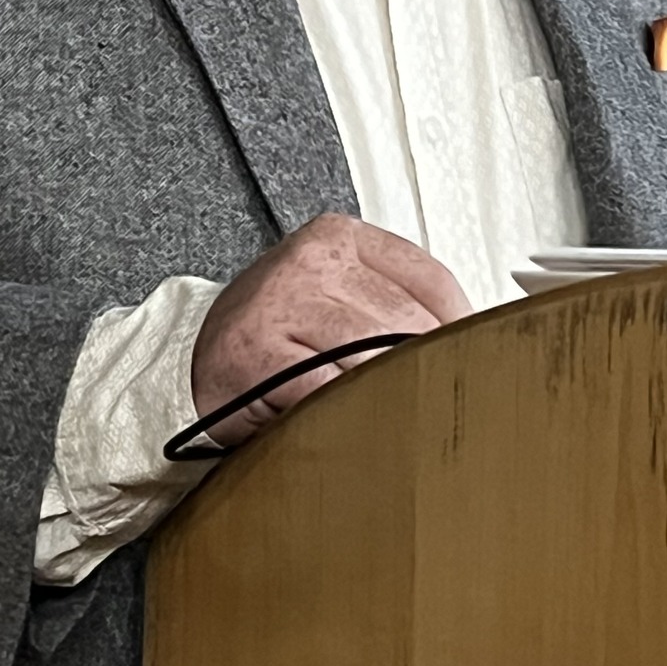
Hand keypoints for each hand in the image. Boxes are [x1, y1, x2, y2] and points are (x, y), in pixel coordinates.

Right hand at [191, 213, 471, 447]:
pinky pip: (330, 393)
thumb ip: (396, 303)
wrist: (190, 360)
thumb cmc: (276, 334)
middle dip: (424, 373)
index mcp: (339, 236)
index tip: (474, 363)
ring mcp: (283, 303)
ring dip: (387, 400)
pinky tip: (351, 428)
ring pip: (374, 361)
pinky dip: (348, 418)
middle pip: (409, 326)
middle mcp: (312, 260)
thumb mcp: (338, 294)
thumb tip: (477, 341)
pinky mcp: (259, 354)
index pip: (432, 281)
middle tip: (432, 406)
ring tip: (389, 421)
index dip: (462, 332)